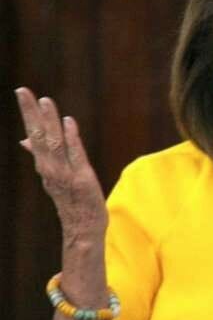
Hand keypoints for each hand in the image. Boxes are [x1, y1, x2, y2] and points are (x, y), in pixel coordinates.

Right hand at [15, 88, 106, 239]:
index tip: (22, 93)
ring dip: (50, 122)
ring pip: (54, 143)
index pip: (33, 134)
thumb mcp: (52, 177)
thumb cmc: (70, 201)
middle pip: (38, 136)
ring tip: (46, 101)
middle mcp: (50, 168)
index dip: (28, 113)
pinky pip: (76, 155)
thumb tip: (25, 140)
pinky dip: (72, 138)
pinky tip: (68, 121)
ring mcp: (65, 174)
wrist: (82, 228)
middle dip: (31, 113)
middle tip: (23, 91)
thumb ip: (41, 156)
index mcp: (44, 166)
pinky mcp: (82, 179)